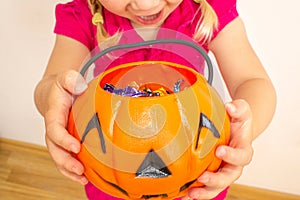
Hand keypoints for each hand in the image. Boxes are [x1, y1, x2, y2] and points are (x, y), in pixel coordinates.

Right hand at [44, 70, 87, 184]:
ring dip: (69, 170)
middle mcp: (53, 130)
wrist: (56, 95)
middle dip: (66, 161)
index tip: (76, 147)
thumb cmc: (62, 88)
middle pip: (55, 149)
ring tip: (82, 178)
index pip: (55, 130)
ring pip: (59, 157)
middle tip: (79, 168)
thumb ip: (71, 79)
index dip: (63, 139)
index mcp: (54, 115)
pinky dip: (72, 170)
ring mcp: (58, 139)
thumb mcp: (66, 78)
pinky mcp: (65, 143)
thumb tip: (79, 85)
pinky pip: (65, 158)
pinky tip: (83, 178)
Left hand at [181, 99, 253, 199]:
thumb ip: (239, 108)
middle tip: (202, 177)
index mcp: (243, 149)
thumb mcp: (242, 111)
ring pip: (217, 187)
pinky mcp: (212, 174)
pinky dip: (195, 192)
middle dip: (216, 180)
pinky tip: (183, 194)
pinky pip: (205, 187)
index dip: (232, 156)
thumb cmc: (238, 121)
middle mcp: (234, 164)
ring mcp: (223, 171)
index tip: (220, 151)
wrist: (236, 129)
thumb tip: (230, 106)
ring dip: (204, 192)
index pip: (242, 156)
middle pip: (229, 177)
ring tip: (191, 194)